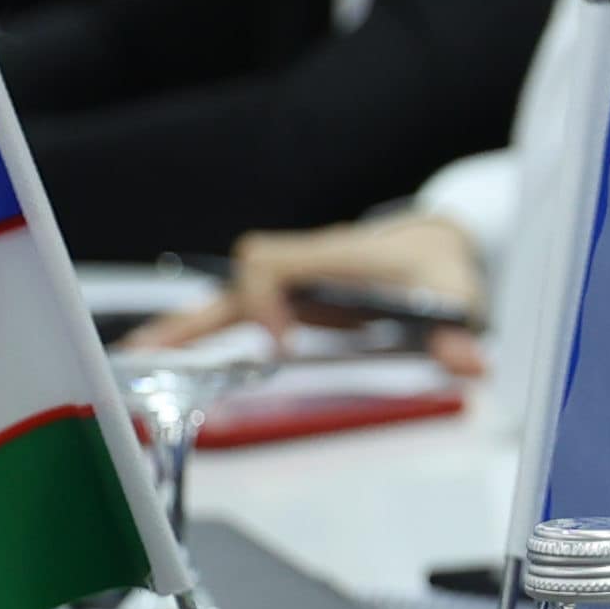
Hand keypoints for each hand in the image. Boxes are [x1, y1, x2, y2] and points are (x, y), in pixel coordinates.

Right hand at [144, 214, 487, 368]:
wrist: (432, 243)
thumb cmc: (438, 265)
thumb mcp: (459, 295)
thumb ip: (461, 330)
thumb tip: (473, 363)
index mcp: (333, 255)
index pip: (272, 264)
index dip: (266, 301)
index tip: (282, 345)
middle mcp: (302, 266)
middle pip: (234, 281)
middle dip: (197, 320)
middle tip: (151, 358)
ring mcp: (290, 285)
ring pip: (224, 299)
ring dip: (182, 331)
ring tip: (136, 364)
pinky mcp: (285, 302)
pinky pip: (233, 315)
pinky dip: (197, 337)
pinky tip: (161, 361)